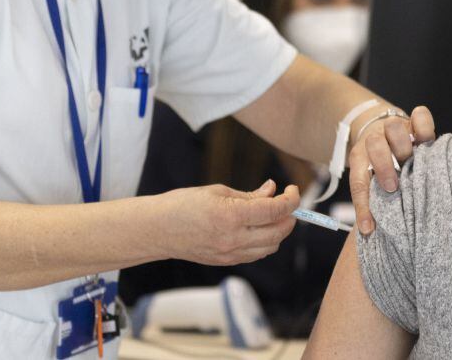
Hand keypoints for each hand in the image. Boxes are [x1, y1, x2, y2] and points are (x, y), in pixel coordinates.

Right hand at [157, 180, 299, 265]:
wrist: (158, 230)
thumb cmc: (183, 204)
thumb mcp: (218, 191)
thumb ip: (249, 194)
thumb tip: (272, 189)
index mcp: (232, 216)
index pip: (275, 211)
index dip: (291, 199)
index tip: (293, 189)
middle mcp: (234, 239)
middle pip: (279, 231)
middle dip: (289, 215)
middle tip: (285, 200)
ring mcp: (230, 254)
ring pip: (271, 246)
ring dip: (279, 229)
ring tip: (272, 213)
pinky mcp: (226, 262)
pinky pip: (257, 254)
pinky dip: (266, 241)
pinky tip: (259, 227)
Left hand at [348, 106, 435, 235]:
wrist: (385, 130)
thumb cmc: (382, 165)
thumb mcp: (372, 180)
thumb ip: (374, 199)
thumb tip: (371, 233)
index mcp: (361, 157)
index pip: (359, 182)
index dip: (363, 207)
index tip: (368, 228)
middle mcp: (377, 140)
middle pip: (375, 145)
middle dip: (383, 166)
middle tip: (392, 186)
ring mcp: (396, 128)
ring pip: (394, 127)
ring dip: (401, 145)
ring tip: (411, 161)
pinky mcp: (415, 121)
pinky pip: (420, 115)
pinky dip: (424, 125)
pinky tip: (428, 141)